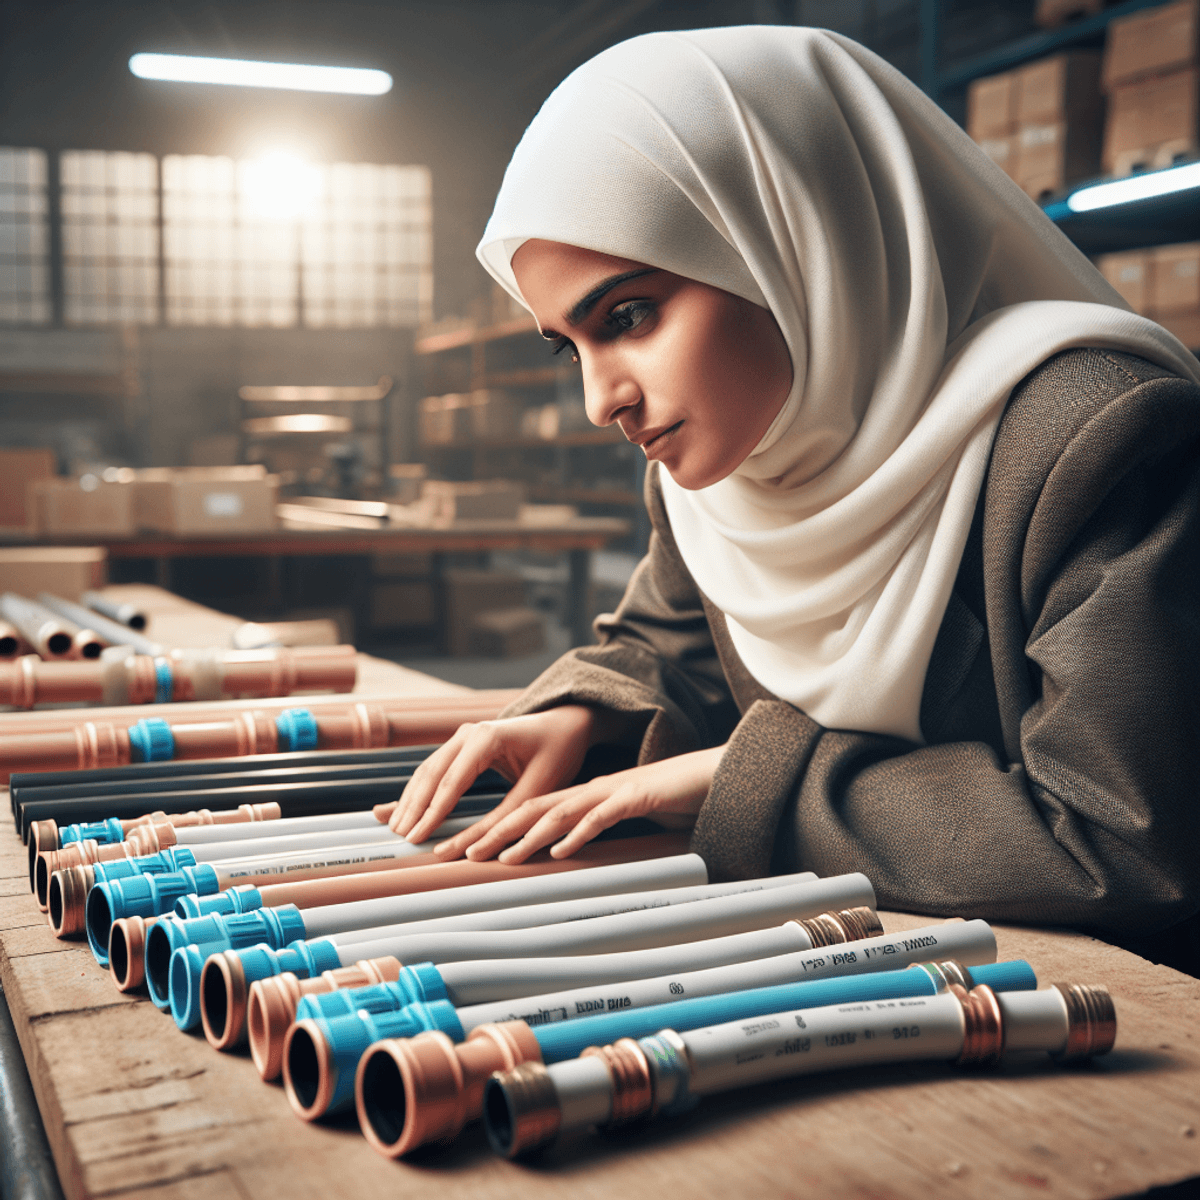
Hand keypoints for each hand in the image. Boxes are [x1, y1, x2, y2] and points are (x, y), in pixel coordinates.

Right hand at [387, 706, 598, 849]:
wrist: (566, 725)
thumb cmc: (557, 754)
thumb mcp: (536, 791)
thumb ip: (502, 820)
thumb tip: (470, 853)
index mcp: (487, 738)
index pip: (450, 781)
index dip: (431, 813)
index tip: (416, 839)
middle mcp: (469, 732)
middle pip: (431, 774)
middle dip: (414, 808)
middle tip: (401, 839)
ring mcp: (463, 736)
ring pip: (428, 771)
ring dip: (411, 800)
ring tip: (397, 828)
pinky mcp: (463, 745)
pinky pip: (435, 769)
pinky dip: (419, 791)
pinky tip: (402, 807)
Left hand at [462, 743, 726, 863]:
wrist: (710, 773)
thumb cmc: (669, 797)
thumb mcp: (624, 818)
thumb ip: (595, 831)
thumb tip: (565, 854)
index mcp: (585, 794)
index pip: (534, 810)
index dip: (500, 827)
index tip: (471, 849)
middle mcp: (592, 789)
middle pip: (536, 808)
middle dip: (499, 830)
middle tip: (466, 852)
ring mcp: (614, 790)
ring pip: (563, 811)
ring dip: (529, 835)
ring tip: (503, 855)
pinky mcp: (639, 795)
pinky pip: (604, 815)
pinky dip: (581, 833)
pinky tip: (562, 850)